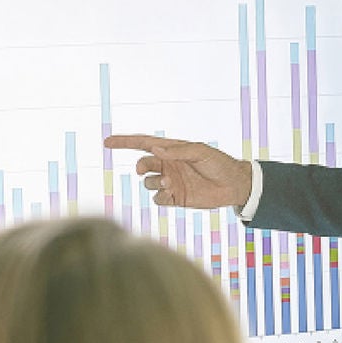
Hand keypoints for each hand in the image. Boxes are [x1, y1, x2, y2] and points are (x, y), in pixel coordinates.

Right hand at [104, 134, 252, 209]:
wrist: (234, 186)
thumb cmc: (219, 164)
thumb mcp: (201, 152)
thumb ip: (178, 151)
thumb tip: (155, 150)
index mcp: (172, 151)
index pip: (143, 144)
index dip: (124, 142)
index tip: (107, 142)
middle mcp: (168, 166)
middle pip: (143, 165)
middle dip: (141, 167)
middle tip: (144, 170)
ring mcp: (171, 182)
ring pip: (149, 184)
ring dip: (155, 183)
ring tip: (170, 183)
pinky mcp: (176, 199)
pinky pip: (158, 199)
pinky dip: (161, 197)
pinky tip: (172, 194)